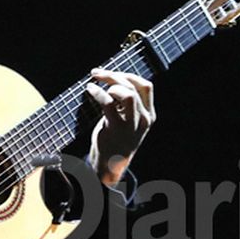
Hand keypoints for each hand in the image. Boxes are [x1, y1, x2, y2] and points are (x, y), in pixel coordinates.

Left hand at [85, 68, 154, 185]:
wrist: (111, 164)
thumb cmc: (116, 138)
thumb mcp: (129, 120)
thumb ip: (128, 103)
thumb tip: (115, 78)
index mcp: (149, 115)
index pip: (146, 86)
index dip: (128, 75)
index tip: (112, 73)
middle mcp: (144, 119)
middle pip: (134, 86)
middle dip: (114, 75)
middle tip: (97, 73)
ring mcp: (131, 124)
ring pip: (127, 93)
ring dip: (110, 83)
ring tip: (96, 84)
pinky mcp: (116, 128)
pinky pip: (108, 103)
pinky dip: (97, 92)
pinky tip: (90, 89)